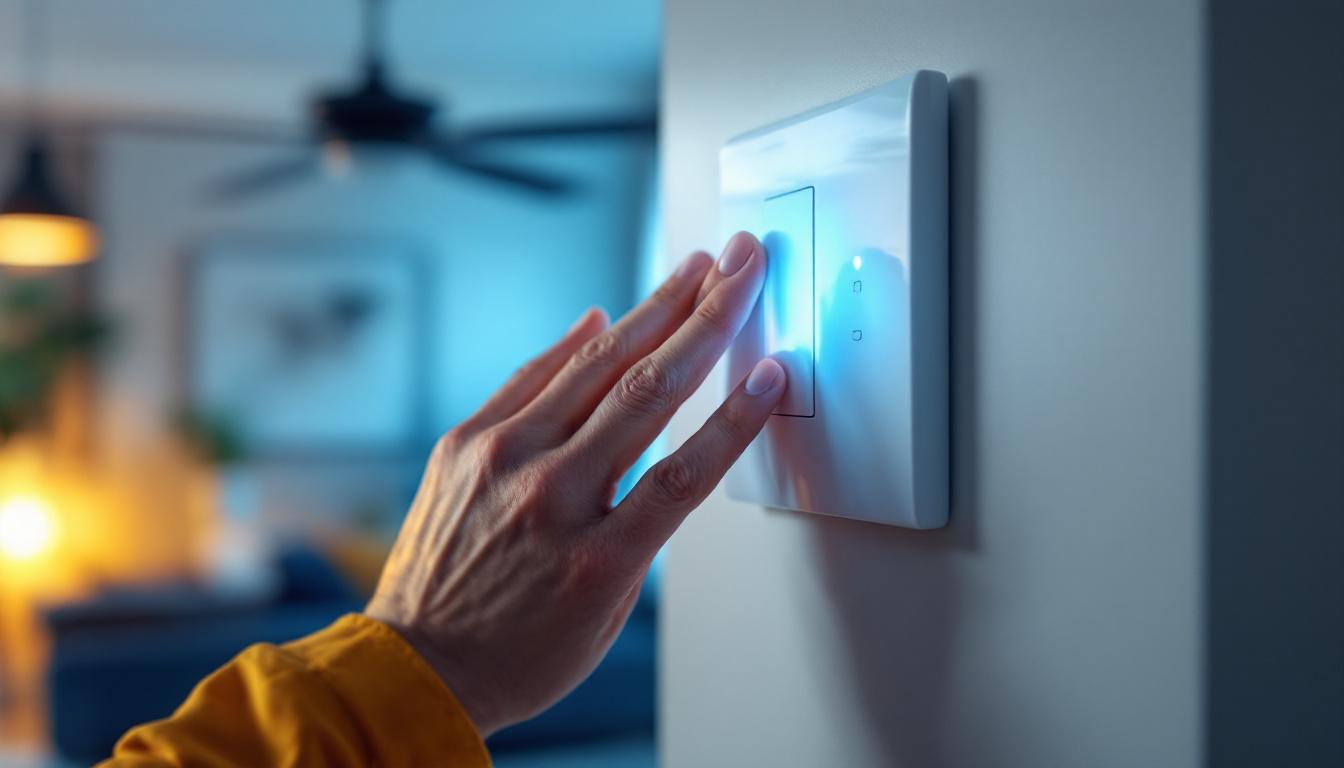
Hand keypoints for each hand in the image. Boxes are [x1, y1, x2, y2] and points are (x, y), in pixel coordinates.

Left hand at [365, 232, 785, 734]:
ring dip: (650, 312)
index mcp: (599, 560)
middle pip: (647, 394)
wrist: (421, 663)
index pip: (687, 470)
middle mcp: (549, 499)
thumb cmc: (523, 650)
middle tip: (741, 268)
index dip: (737, 415)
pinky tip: (606, 315)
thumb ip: (643, 526)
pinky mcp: (463, 444)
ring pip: (591, 369)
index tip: (773, 368)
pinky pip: (528, 378)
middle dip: (705, 320)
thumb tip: (663, 443)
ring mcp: (499, 463)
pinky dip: (570, 345)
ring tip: (691, 270)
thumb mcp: (610, 611)